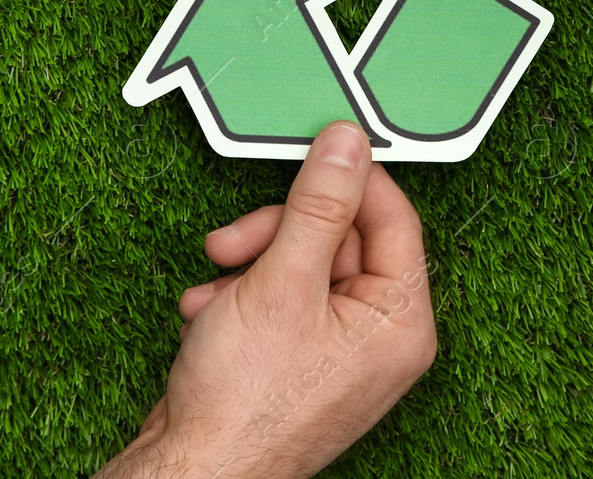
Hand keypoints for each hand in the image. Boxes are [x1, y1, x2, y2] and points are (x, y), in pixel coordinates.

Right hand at [98, 121, 436, 478]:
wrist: (192, 473)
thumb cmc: (244, 405)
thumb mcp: (282, 282)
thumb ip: (317, 206)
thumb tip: (347, 145)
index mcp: (399, 321)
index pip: (392, 217)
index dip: (348, 179)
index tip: (310, 149)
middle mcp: (376, 335)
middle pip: (338, 236)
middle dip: (276, 232)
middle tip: (234, 241)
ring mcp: (336, 348)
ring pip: (299, 261)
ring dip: (248, 263)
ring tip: (214, 288)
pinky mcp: (297, 356)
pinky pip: (277, 296)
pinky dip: (238, 296)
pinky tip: (207, 315)